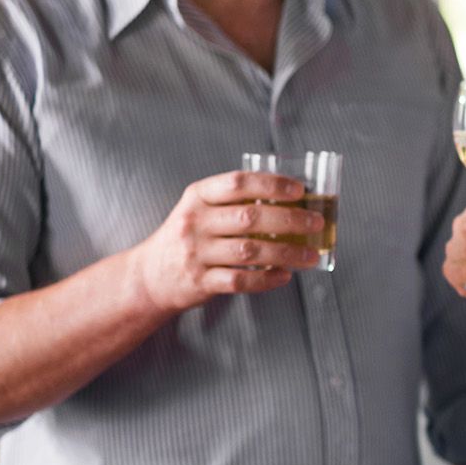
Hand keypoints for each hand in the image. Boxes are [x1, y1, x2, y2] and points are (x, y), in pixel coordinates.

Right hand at [127, 171, 318, 313]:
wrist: (149, 275)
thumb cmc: (188, 237)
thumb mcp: (201, 210)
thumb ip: (236, 203)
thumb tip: (292, 203)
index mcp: (198, 197)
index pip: (238, 183)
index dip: (272, 185)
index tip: (300, 190)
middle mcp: (195, 222)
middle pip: (250, 218)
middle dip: (290, 220)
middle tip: (316, 223)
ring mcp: (196, 253)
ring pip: (250, 251)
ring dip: (287, 253)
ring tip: (310, 255)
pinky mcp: (200, 281)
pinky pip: (240, 281)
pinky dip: (266, 279)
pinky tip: (284, 275)